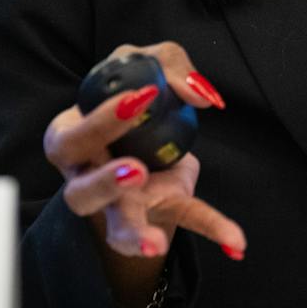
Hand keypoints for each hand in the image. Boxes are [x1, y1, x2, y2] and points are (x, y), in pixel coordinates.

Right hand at [43, 41, 246, 303]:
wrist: (144, 138)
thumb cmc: (134, 97)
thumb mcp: (146, 64)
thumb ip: (168, 65)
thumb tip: (199, 95)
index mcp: (71, 139)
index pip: (70, 138)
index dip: (99, 122)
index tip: (139, 100)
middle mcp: (86, 179)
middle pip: (79, 194)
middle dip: (105, 183)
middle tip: (136, 171)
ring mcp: (119, 205)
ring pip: (118, 225)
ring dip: (134, 232)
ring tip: (155, 243)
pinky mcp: (159, 211)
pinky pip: (183, 219)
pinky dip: (213, 226)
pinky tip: (236, 242)